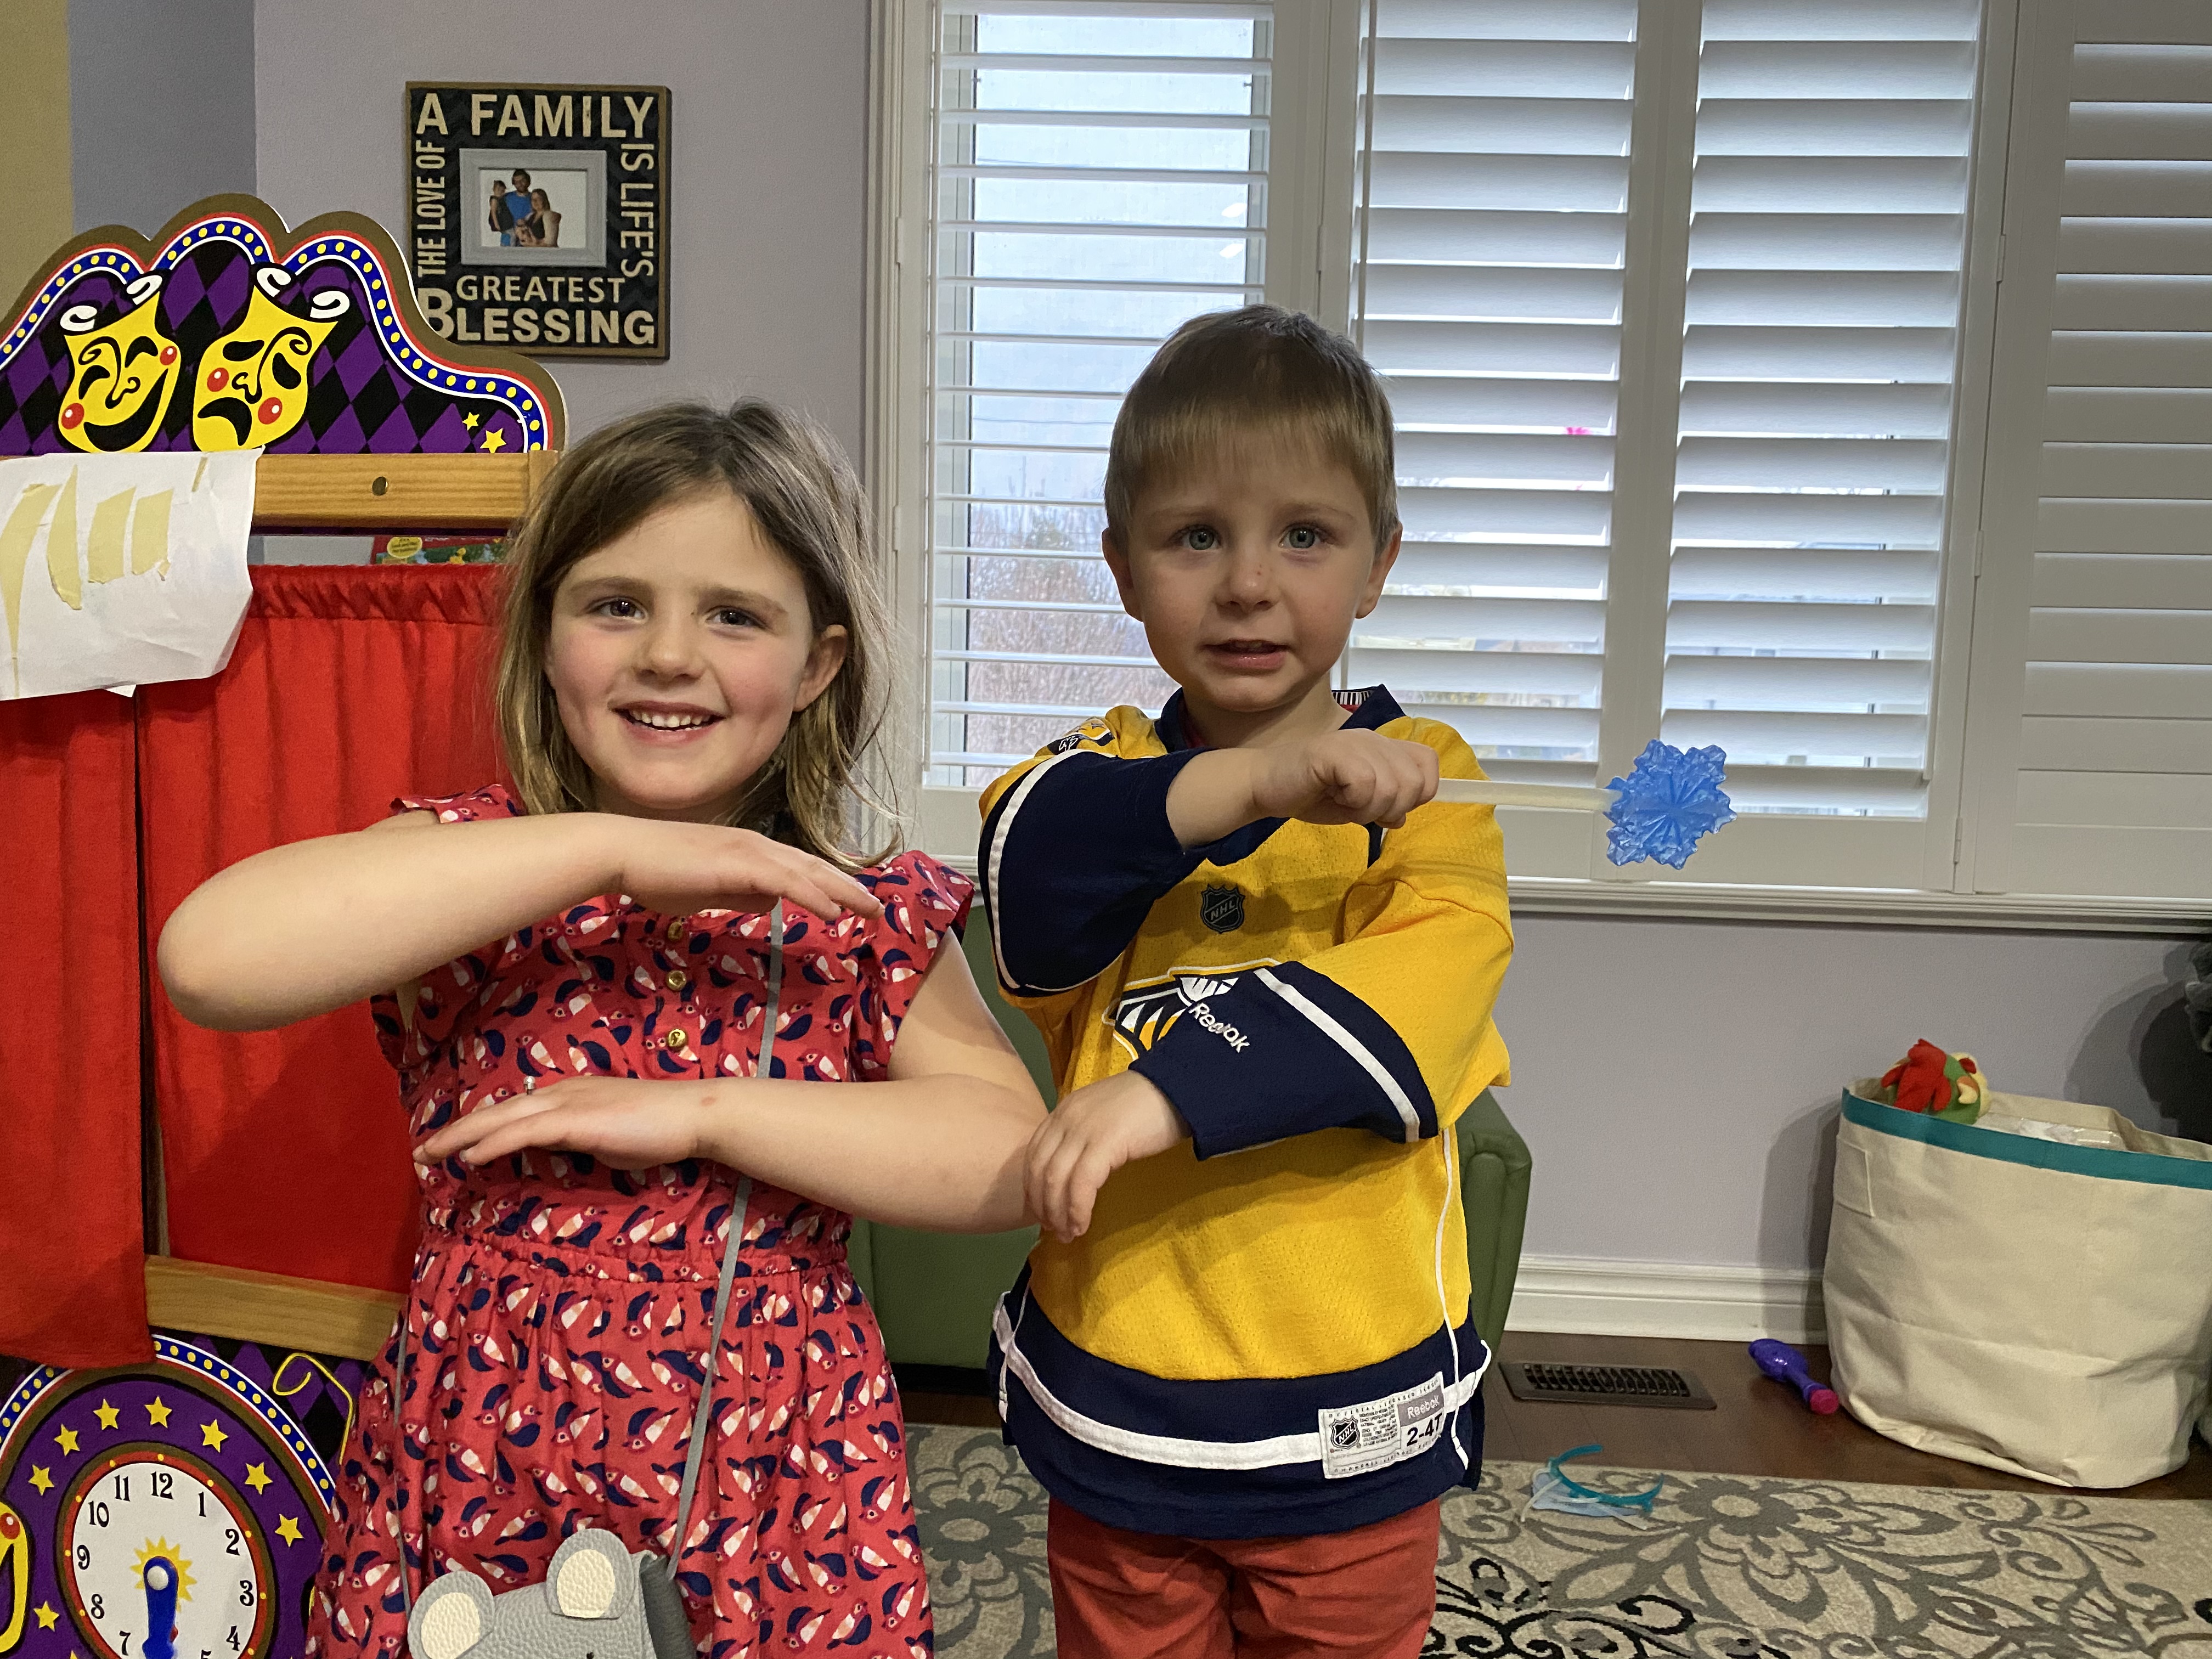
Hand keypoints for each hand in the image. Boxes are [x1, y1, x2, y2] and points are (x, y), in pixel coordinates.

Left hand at [414, 1076, 713, 1171]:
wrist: (691, 1116)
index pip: (512, 1112)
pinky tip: (471, 1157)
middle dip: (455, 1132)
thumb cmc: (658, 1130)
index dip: (477, 1127)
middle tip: (421, 1153)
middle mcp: (560, 1095)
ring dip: (461, 1137)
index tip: (450, 1145)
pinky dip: (494, 1143)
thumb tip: (560, 1152)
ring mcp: (568, 1105)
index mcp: (568, 1097)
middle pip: (496, 1112)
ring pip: (502, 1119)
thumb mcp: (609, 1138)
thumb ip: (580, 1142)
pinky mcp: (577, 1121)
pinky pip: (526, 1133)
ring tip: (430, 1155)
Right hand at [603, 818, 884, 920]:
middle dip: (848, 887)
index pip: (800, 869)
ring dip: (841, 891)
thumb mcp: (709, 890)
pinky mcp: (737, 863)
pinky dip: (812, 895)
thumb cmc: (658, 872)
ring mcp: (748, 851)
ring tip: (868, 910)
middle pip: (813, 867)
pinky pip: (784, 881)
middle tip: (877, 907)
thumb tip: (770, 906)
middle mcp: (756, 846)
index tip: (855, 902)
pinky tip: (832, 912)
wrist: (624, 853)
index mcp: (751, 852)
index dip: (831, 885)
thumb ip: (741, 896)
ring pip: (806, 872)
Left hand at [1024, 1070, 1187, 1241]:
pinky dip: (1077, 1209)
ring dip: (1058, 1213)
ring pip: (1056, 1180)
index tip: (1041, 1212)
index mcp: (1063, 1111)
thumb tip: (1070, 1175)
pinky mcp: (1105, 1142)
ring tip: (1067, 1234)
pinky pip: (1082, 1184)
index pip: (1033, 1155)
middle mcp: (1066, 1118)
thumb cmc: (1144, 1106)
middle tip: (1053, 1230)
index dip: (1032, 1188)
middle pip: (1040, 1170)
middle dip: (1042, 1206)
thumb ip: (1081, 1137)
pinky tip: (1082, 1224)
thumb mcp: (1101, 1117)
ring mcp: (1083, 1129)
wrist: (1175, 1089)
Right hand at [1252, 728, 1439, 828]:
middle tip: (1360, 809)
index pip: (1428, 763)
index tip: (1389, 808)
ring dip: (1369, 809)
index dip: (1419, 792)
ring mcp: (1354, 743)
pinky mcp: (1335, 753)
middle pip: (1414, 781)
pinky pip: (1365, 784)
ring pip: (1392, 786)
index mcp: (1382, 748)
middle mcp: (1373, 740)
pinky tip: (1334, 797)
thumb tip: (1402, 818)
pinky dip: (1354, 802)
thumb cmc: (1309, 794)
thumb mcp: (1356, 804)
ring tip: (1343, 803)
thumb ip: (1384, 805)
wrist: (1264, 785)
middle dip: (1392, 809)